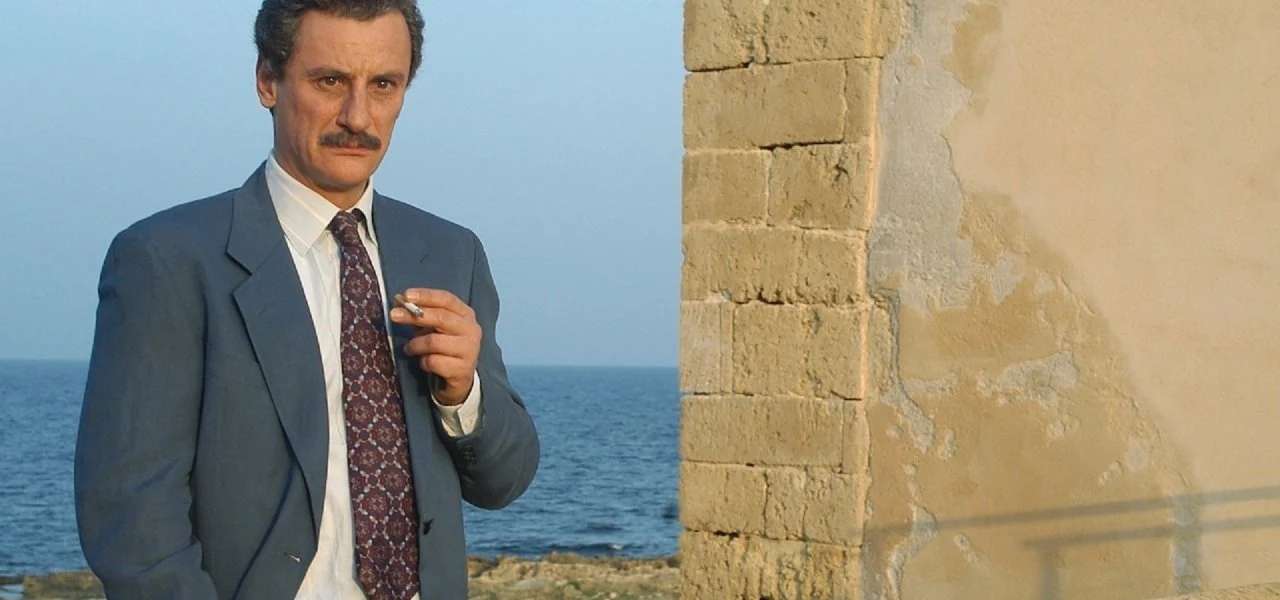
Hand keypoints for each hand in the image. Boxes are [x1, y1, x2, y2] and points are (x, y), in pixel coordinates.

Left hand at [389, 288, 480, 405]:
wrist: (460, 378)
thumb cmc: (444, 347)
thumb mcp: (433, 328)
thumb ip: (419, 314)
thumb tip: (398, 299)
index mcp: (466, 314)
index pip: (446, 299)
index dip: (426, 296)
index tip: (406, 295)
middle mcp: (471, 330)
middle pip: (441, 318)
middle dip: (414, 315)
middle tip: (393, 315)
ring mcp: (470, 350)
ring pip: (434, 342)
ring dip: (415, 345)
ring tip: (409, 349)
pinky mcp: (463, 369)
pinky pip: (433, 362)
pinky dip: (423, 362)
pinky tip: (424, 363)